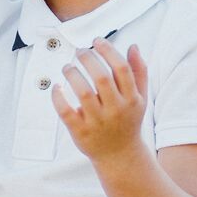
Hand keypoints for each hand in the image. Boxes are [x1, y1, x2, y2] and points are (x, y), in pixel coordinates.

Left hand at [52, 39, 148, 163]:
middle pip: (101, 77)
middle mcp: (116, 110)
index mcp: (131, 99)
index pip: (121, 68)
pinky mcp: (80, 132)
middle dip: (88, 59)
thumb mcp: (140, 98)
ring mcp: (98, 122)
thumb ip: (139, 72)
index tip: (96, 41)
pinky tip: (56, 87)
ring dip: (72, 74)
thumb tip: (133, 46)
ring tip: (67, 67)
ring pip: (83, 92)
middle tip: (80, 51)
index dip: (108, 50)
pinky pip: (66, 111)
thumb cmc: (128, 120)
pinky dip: (58, 97)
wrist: (120, 155)